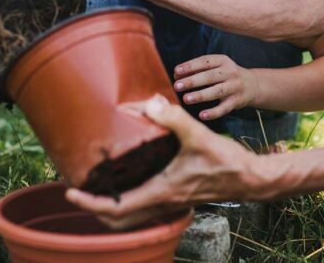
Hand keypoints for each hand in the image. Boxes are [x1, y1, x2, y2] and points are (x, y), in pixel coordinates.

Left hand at [65, 95, 261, 228]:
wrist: (252, 179)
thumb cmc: (228, 162)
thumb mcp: (199, 136)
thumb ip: (174, 118)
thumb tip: (150, 103)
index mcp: (161, 193)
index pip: (116, 208)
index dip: (89, 203)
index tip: (71, 192)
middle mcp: (162, 203)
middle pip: (118, 220)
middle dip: (94, 210)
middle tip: (78, 191)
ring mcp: (170, 203)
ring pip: (132, 217)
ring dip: (111, 207)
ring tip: (97, 186)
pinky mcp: (177, 197)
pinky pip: (145, 208)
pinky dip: (128, 201)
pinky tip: (129, 180)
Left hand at [173, 55, 258, 121]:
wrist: (252, 85)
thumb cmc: (226, 75)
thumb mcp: (216, 67)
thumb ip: (198, 70)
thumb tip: (176, 75)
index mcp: (223, 61)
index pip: (205, 61)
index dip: (190, 66)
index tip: (176, 71)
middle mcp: (229, 72)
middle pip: (209, 77)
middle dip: (192, 81)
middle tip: (177, 86)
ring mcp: (234, 87)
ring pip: (216, 91)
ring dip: (200, 95)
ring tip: (186, 99)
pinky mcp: (236, 101)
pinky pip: (224, 108)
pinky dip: (213, 112)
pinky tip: (202, 115)